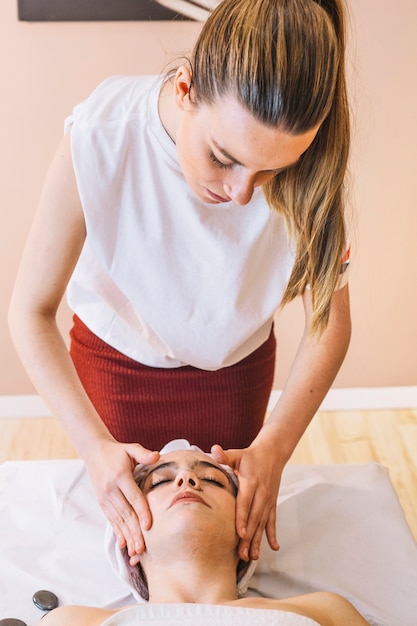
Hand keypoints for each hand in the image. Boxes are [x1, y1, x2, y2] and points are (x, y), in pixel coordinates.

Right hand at [85, 440, 158, 564]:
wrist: (94, 452)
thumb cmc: (117, 452)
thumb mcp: (130, 449)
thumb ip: (143, 453)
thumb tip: (157, 456)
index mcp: (120, 476)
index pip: (133, 497)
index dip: (142, 512)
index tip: (149, 526)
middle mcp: (110, 489)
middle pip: (125, 513)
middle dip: (134, 531)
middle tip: (143, 547)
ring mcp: (104, 498)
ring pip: (118, 520)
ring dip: (127, 536)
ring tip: (135, 551)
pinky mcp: (102, 503)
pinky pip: (111, 520)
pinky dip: (118, 533)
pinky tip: (123, 544)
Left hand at [211, 442, 280, 560]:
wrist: (273, 453)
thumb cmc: (250, 455)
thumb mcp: (237, 453)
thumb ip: (225, 455)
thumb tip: (214, 449)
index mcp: (251, 482)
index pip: (245, 503)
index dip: (242, 518)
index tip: (239, 533)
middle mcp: (262, 493)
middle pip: (254, 518)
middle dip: (248, 537)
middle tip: (242, 555)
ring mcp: (268, 500)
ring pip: (263, 523)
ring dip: (258, 540)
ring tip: (253, 557)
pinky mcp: (272, 503)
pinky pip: (272, 520)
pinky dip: (273, 534)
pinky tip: (274, 547)